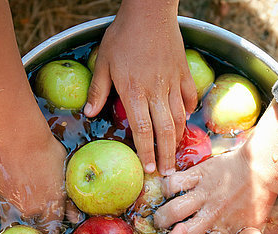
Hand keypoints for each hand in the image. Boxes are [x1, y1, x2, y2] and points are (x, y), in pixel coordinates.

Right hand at [0, 135, 66, 230]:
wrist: (22, 138)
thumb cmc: (47, 151)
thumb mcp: (64, 174)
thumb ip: (67, 199)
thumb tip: (76, 217)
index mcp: (50, 206)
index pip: (51, 229)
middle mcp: (30, 209)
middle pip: (31, 224)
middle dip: (32, 224)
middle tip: (31, 218)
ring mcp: (9, 202)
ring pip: (10, 218)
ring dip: (12, 219)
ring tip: (11, 219)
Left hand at [83, 0, 197, 174]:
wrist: (150, 11)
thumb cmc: (123, 35)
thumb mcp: (104, 61)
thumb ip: (98, 89)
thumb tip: (89, 113)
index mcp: (134, 92)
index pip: (142, 130)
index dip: (146, 152)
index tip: (147, 169)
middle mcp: (156, 92)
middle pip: (164, 131)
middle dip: (166, 155)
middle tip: (167, 173)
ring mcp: (173, 83)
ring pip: (179, 118)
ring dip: (177, 139)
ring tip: (176, 154)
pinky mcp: (184, 73)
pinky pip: (189, 97)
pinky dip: (188, 111)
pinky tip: (185, 119)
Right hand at [154, 101, 277, 233]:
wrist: (263, 167)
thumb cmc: (258, 197)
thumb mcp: (252, 225)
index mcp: (226, 230)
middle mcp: (213, 215)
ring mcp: (204, 194)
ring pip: (174, 210)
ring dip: (163, 216)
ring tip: (162, 218)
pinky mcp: (199, 175)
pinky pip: (175, 182)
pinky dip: (167, 187)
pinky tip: (170, 191)